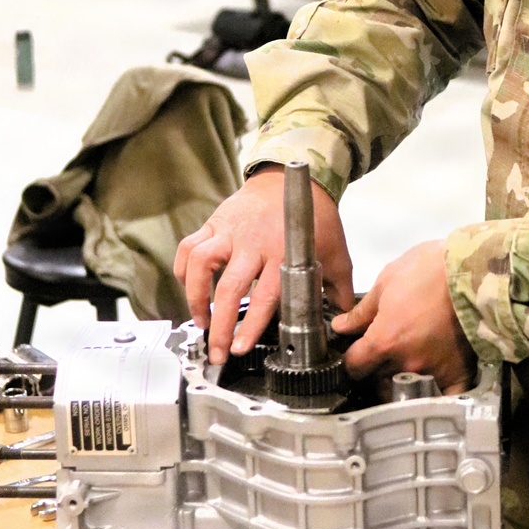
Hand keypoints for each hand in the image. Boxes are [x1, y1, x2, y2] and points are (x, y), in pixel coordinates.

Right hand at [174, 166, 354, 363]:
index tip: (239, 348)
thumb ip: (338, 287)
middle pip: (229, 288)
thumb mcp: (336, 251)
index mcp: (284, 253)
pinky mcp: (213, 223)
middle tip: (216, 351)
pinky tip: (188, 289)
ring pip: (200, 264)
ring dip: (195, 297)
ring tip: (201, 322)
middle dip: (220, 326)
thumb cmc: (314, 216)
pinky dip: (182, 270)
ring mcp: (229, 232)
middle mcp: (253, 243)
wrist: (290, 177)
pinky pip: (188, 247)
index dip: (250, 326)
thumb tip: (346, 319)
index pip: (264, 297)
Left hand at [332, 241, 476, 394]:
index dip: (351, 358)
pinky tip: (432, 386)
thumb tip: (342, 326)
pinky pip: (444, 396)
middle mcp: (406, 362)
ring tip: (406, 360)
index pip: (354, 366)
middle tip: (382, 351)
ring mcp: (433, 370)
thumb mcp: (386, 282)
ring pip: (407, 385)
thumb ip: (362, 312)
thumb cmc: (430, 270)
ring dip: (401, 377)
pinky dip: (437, 395)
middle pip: (377, 378)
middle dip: (375, 367)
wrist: (474, 269)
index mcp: (384, 341)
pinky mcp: (458, 372)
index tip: (356, 350)